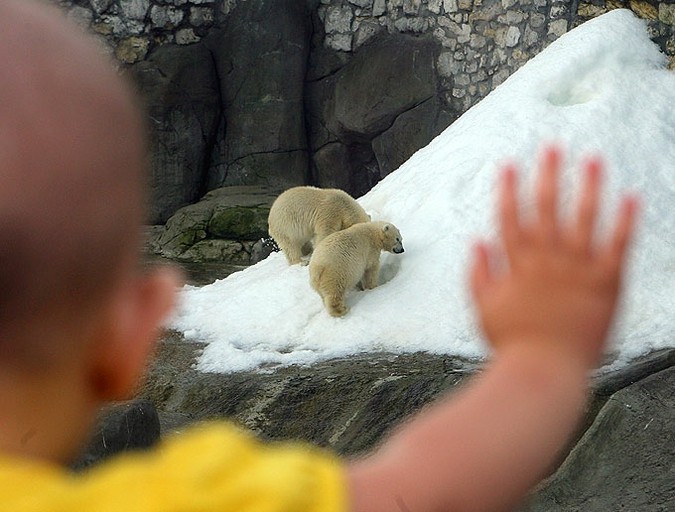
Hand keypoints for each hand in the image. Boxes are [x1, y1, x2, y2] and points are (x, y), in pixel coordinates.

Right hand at [470, 146, 637, 367]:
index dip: (509, 189)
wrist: (544, 372)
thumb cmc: (512, 343)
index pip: (510, 217)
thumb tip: (476, 241)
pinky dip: (624, 221)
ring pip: (583, 219)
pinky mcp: (606, 283)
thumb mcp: (484, 307)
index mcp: (517, 264)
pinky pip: (617, 246)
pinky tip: (630, 196)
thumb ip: (479, 272)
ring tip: (593, 159)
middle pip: (546, 209)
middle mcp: (547, 260)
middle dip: (548, 175)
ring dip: (587, 186)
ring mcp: (577, 270)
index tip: (509, 164)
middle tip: (553, 146)